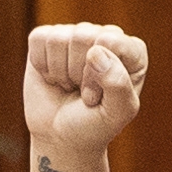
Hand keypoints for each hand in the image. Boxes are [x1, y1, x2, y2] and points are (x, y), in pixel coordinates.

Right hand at [21, 24, 147, 171]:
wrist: (61, 137)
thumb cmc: (94, 124)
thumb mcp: (117, 113)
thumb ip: (118, 84)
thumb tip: (95, 51)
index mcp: (132, 51)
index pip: (110, 41)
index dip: (97, 74)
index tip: (96, 97)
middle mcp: (106, 36)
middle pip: (82, 36)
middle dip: (77, 73)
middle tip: (81, 92)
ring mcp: (76, 34)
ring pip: (59, 38)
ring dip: (60, 71)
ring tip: (70, 85)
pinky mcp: (48, 38)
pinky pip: (39, 38)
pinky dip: (42, 64)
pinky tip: (54, 77)